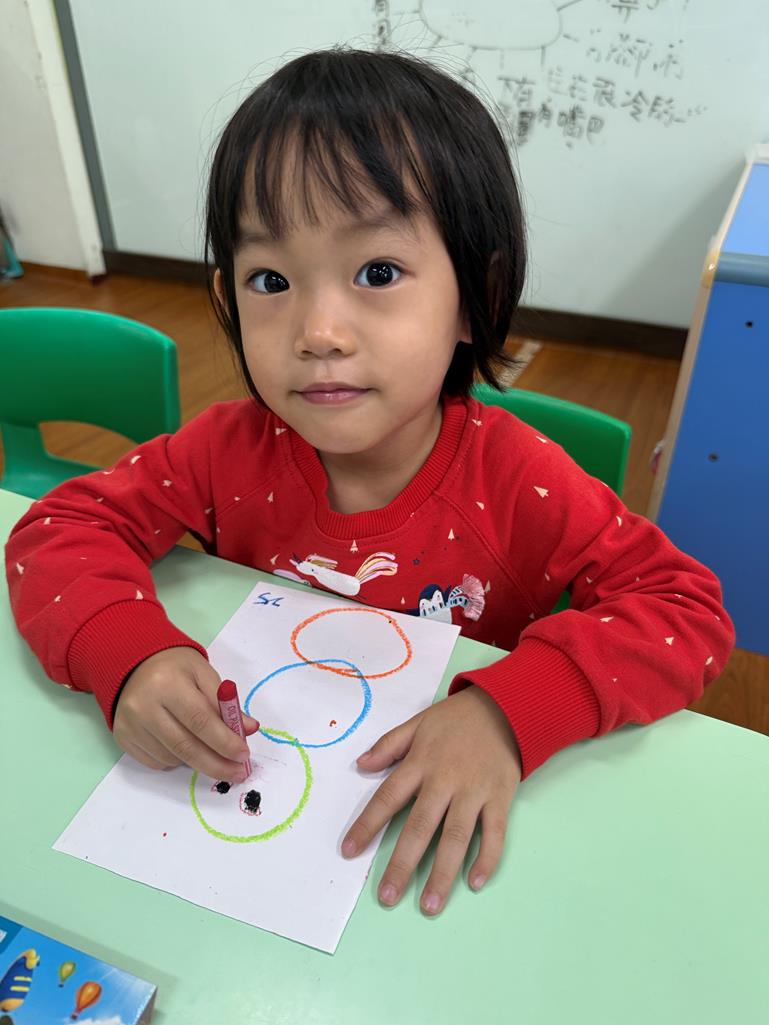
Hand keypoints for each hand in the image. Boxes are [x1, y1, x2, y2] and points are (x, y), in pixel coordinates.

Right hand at [113, 647, 258, 780]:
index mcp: (167, 683)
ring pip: (173, 758)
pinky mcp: (123, 738)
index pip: (200, 720)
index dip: (224, 741)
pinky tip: (186, 747)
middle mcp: (143, 707)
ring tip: (212, 752)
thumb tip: (249, 729)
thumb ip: (225, 703)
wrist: (134, 665)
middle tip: (238, 773)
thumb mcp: (204, 674)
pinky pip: (157, 762)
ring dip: (198, 761)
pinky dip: (177, 761)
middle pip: (185, 746)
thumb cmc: (175, 668)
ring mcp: (130, 725)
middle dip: (216, 764)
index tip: (244, 755)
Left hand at [342, 685, 520, 914]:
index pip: (387, 797)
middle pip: (420, 827)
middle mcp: (445, 780)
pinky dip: (486, 859)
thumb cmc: (457, 719)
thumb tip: (360, 764)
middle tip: (388, 896)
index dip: (367, 825)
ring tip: (430, 905)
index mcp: (421, 763)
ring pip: (456, 837)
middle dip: (402, 864)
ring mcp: (475, 792)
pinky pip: (494, 834)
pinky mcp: (501, 798)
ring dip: (442, 873)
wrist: (506, 706)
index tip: (349, 851)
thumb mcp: (418, 723)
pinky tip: (474, 882)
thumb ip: (389, 745)